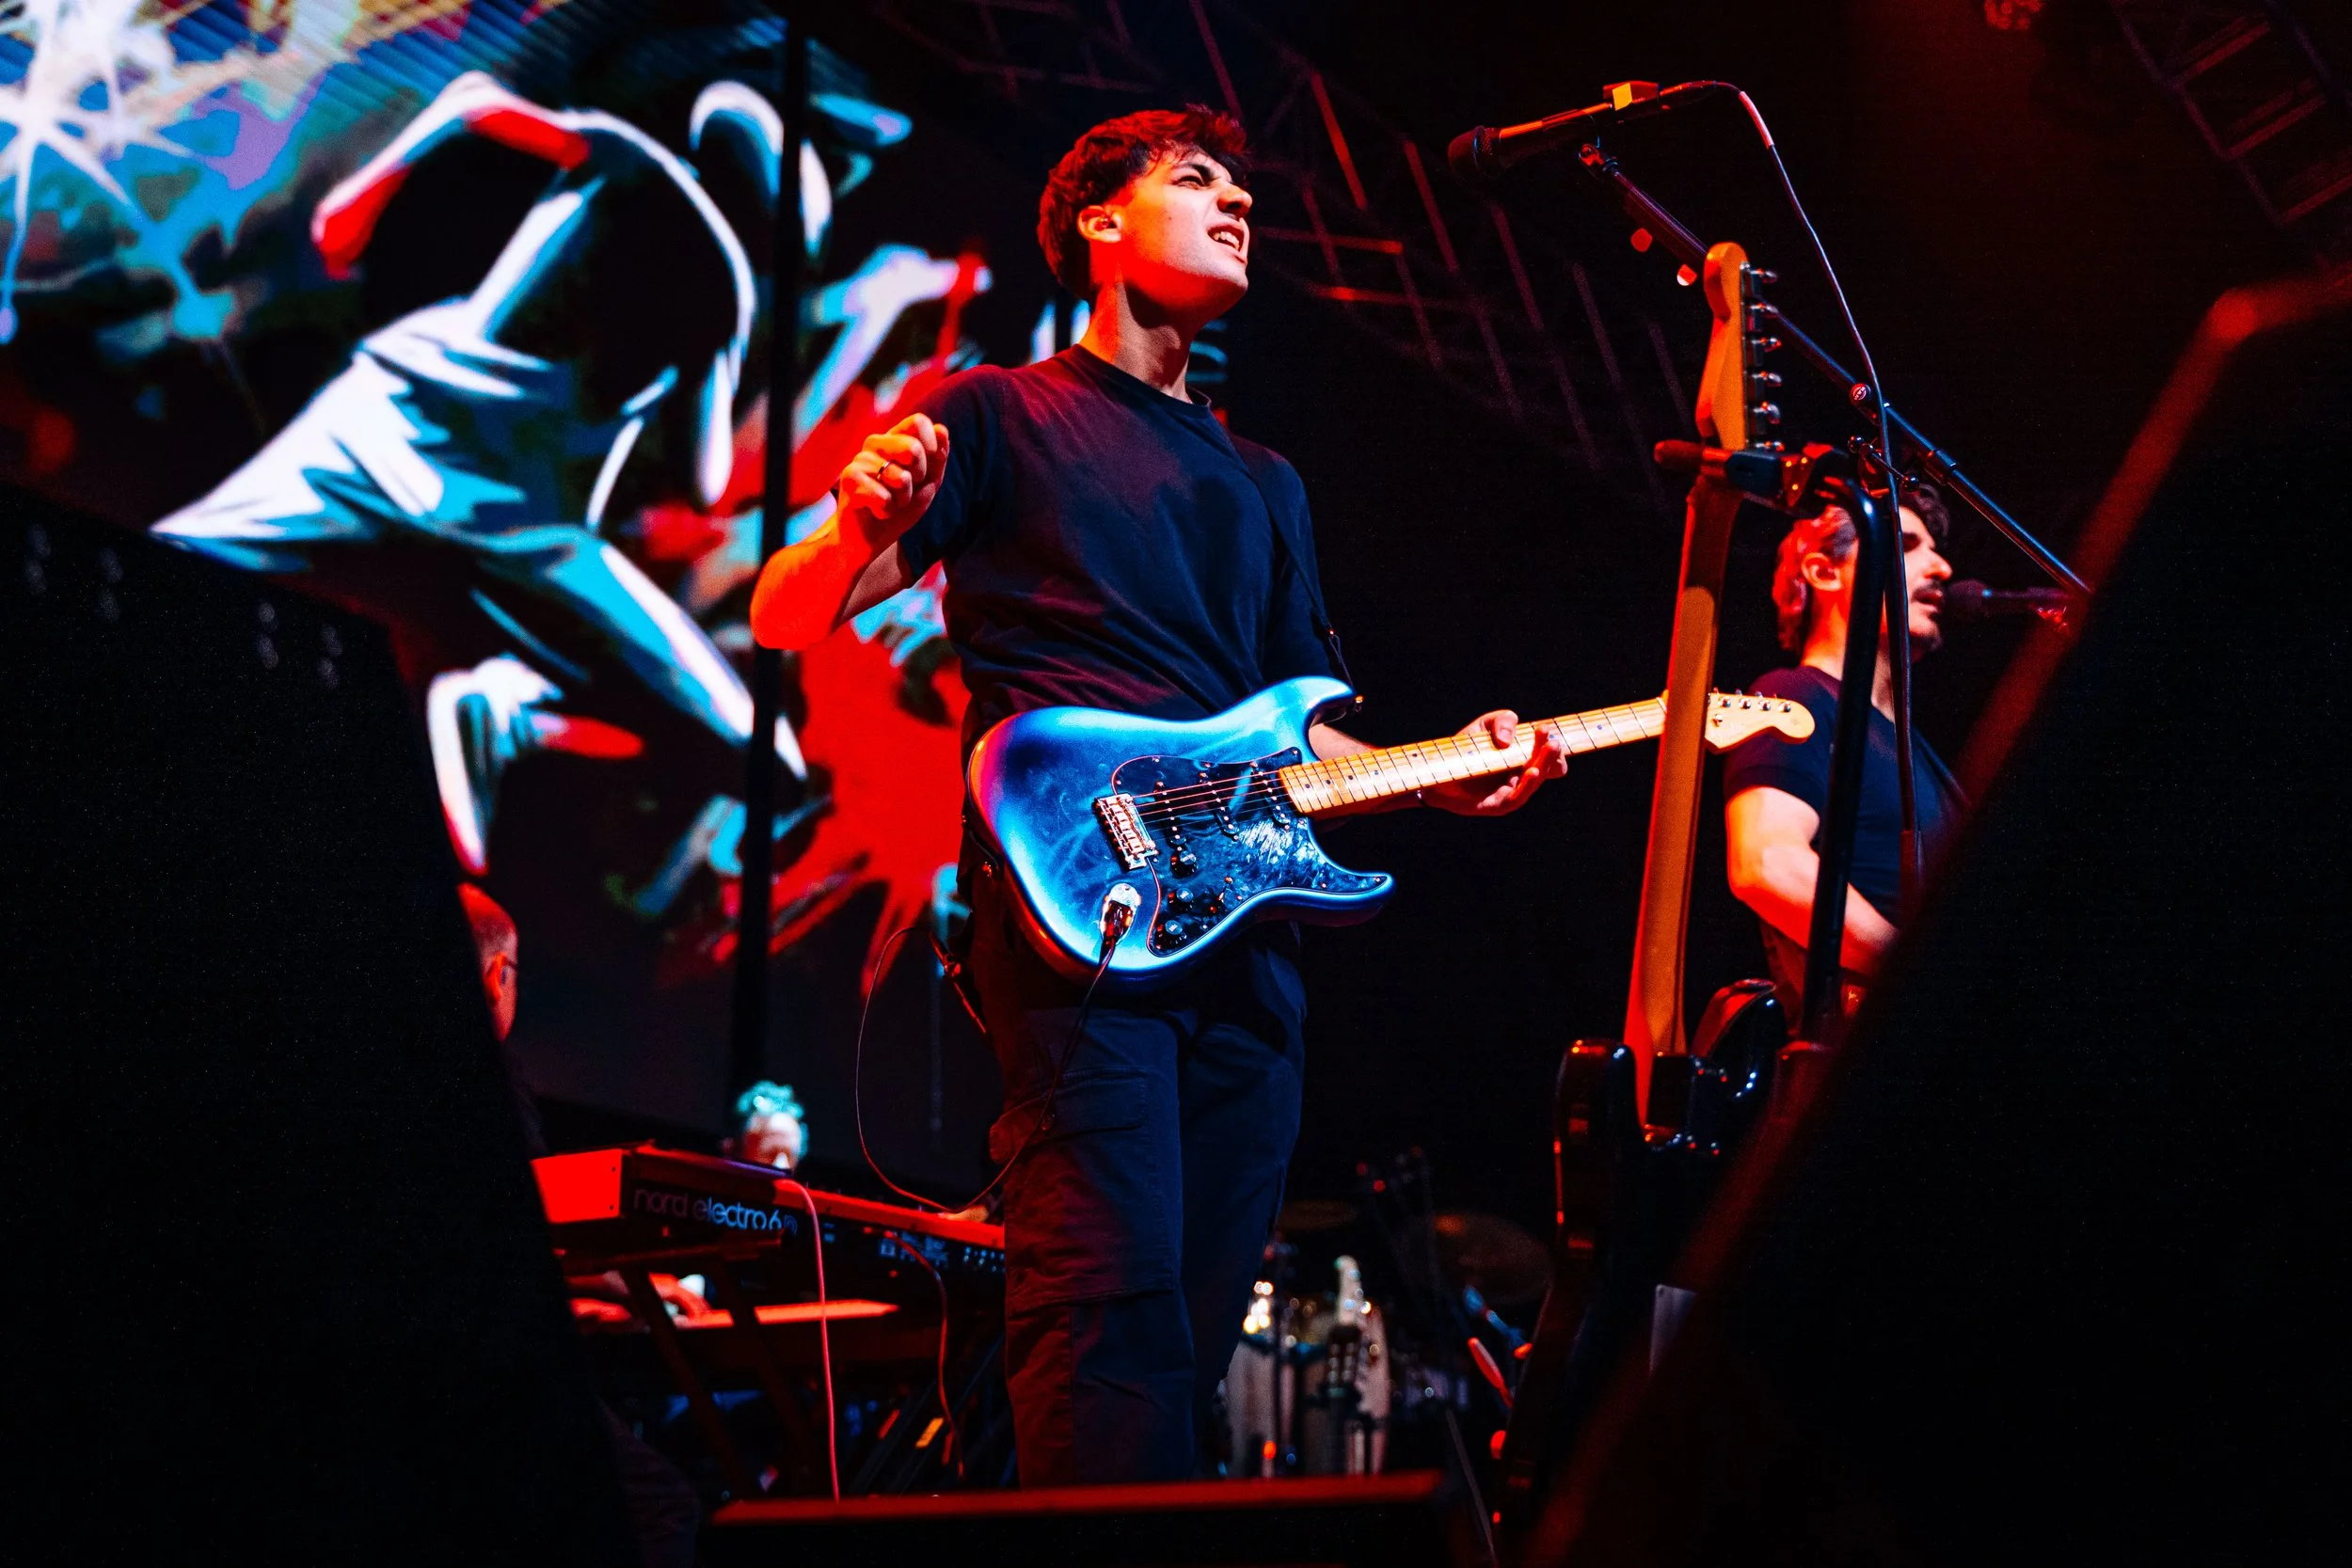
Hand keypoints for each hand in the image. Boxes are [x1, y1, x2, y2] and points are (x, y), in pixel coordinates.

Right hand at [836, 413, 948, 546]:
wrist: (869, 539)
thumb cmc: (899, 508)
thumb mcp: (927, 484)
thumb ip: (937, 458)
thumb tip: (942, 429)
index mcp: (895, 439)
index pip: (918, 422)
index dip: (931, 447)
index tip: (925, 470)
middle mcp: (875, 444)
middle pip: (913, 448)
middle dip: (919, 478)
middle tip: (904, 489)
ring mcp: (860, 459)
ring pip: (901, 478)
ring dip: (902, 500)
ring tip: (888, 502)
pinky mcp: (849, 478)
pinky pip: (885, 497)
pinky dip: (887, 511)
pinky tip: (875, 510)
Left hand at [1422, 710, 1565, 816]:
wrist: (1437, 771)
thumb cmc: (1464, 749)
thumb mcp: (1483, 726)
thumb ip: (1501, 720)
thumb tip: (1508, 739)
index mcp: (1523, 758)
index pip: (1548, 755)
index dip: (1551, 744)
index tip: (1545, 729)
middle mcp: (1521, 776)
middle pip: (1548, 768)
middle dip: (1552, 754)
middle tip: (1552, 741)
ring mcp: (1511, 791)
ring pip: (1535, 781)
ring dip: (1545, 765)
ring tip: (1550, 750)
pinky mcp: (1498, 804)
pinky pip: (1517, 797)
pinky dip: (1527, 785)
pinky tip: (1533, 771)